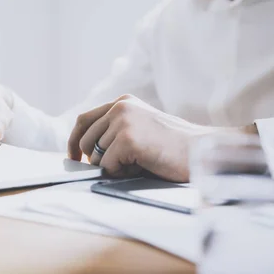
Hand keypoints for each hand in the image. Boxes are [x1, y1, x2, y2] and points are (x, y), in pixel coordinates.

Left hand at [67, 95, 262, 181]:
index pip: (84, 120)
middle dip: (96, 160)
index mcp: (123, 101)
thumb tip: (87, 153)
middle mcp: (120, 107)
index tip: (73, 158)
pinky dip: (121, 173)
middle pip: (85, 141)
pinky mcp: (127, 139)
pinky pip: (108, 166)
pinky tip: (143, 165)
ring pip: (96, 156)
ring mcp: (123, 121)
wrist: (200, 150)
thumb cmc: (174, 146)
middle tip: (121, 166)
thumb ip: (116, 131)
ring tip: (140, 161)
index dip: (74, 141)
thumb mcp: (141, 127)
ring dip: (114, 166)